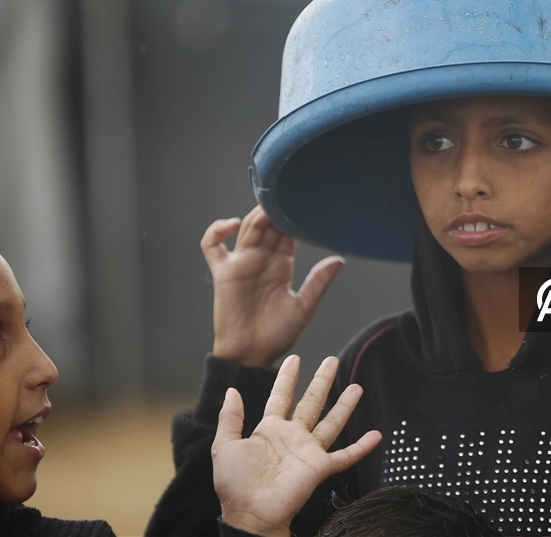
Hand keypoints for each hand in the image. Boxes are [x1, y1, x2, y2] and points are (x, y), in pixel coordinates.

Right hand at [202, 205, 344, 366]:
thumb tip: (339, 259)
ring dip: (257, 215)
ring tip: (269, 204)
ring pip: (247, 229)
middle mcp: (261, 260)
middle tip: (289, 196)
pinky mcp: (223, 272)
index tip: (307, 205)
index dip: (294, 220)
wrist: (252, 355)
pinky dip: (217, 230)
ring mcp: (241, 264)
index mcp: (281, 266)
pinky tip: (234, 224)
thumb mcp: (304, 306)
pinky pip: (211, 245)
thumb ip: (318, 281)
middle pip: (268, 226)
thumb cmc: (277, 335)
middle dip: (277, 211)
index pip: (288, 233)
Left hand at [212, 355, 380, 536]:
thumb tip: (232, 390)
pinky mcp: (320, 468)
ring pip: (331, 422)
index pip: (281, 396)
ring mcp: (308, 451)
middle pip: (311, 402)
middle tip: (332, 360)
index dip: (287, 378)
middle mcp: (293, 437)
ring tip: (357, 387)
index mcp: (269, 430)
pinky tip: (376, 436)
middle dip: (322, 381)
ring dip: (344, 405)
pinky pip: (345, 456)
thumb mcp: (224, 446)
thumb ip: (230, 418)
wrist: (250, 514)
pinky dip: (361, 447)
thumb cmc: (234, 485)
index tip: (294, 359)